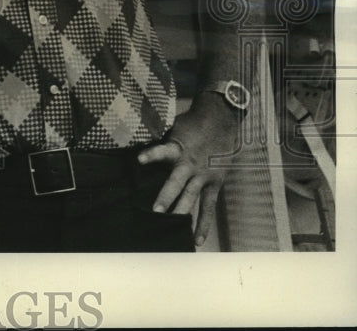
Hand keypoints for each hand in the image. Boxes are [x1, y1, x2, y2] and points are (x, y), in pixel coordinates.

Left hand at [137, 95, 240, 246]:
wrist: (221, 119)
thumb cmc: (192, 123)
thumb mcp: (174, 127)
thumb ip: (161, 140)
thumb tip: (136, 140)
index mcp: (178, 148)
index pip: (162, 151)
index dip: (151, 155)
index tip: (139, 160)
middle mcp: (190, 164)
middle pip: (176, 183)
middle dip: (166, 197)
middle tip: (154, 211)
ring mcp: (204, 175)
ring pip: (191, 197)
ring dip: (181, 212)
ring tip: (171, 228)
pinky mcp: (215, 183)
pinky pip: (208, 206)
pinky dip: (203, 223)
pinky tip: (196, 240)